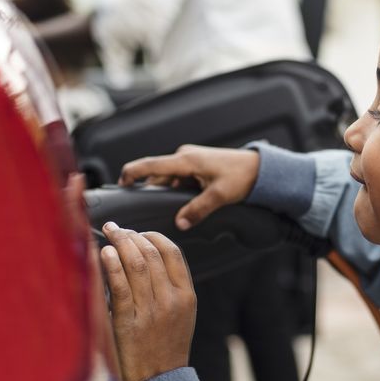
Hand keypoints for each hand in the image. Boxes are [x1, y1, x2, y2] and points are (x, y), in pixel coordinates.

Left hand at [100, 223, 195, 380]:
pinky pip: (119, 285)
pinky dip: (111, 265)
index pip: (172, 252)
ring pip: (136, 264)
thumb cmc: (166, 349)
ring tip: (109, 234)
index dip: (152, 236)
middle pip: (151, 253)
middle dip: (131, 235)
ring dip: (120, 243)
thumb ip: (171, 288)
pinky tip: (103, 254)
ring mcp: (150, 311)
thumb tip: (149, 258)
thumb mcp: (181, 316)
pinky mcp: (128, 322)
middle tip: (117, 228)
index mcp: (187, 296)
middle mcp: (171, 300)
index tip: (138, 232)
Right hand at [119, 145, 260, 229]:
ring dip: (167, 193)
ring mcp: (190, 160)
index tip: (120, 185)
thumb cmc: (242, 176)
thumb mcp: (219, 196)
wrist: (259, 168)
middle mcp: (185, 157)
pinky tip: (183, 204)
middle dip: (151, 192)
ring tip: (171, 210)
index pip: (151, 165)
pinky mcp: (196, 166)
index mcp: (186, 160)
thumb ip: (198, 210)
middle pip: (157, 175)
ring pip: (168, 179)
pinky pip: (178, 179)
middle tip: (146, 212)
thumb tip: (180, 224)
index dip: (132, 173)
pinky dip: (176, 191)